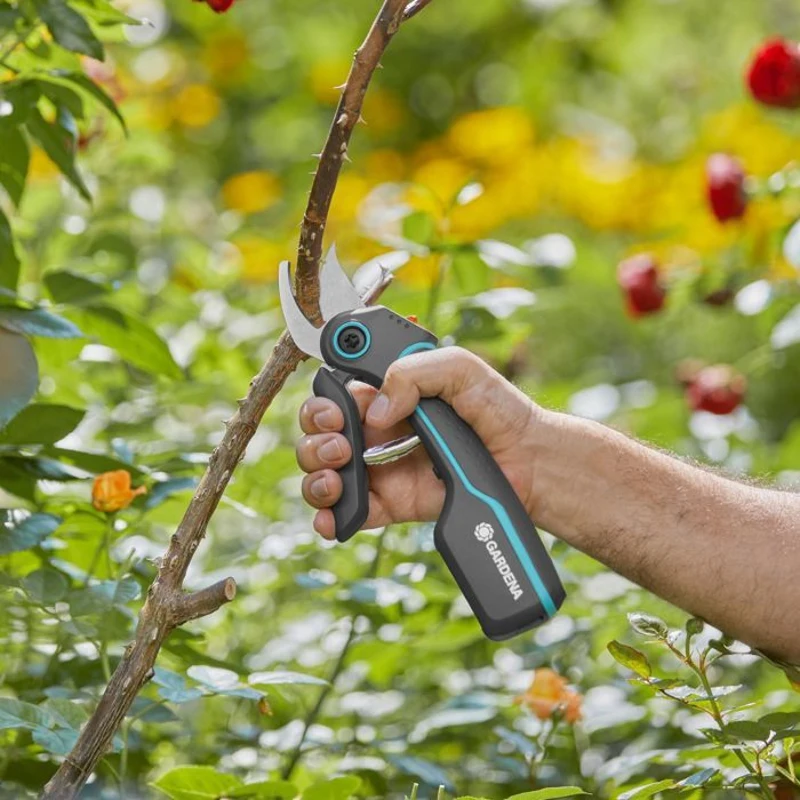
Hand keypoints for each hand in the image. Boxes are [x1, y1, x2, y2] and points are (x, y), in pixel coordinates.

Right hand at [296, 347, 544, 538]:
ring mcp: (384, 470)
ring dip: (317, 474)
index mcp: (390, 396)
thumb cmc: (499, 409)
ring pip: (327, 474)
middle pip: (322, 435)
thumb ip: (412, 373)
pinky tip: (334, 514)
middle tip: (342, 442)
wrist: (528, 460)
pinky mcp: (395, 504)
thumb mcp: (458, 369)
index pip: (338, 395)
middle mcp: (380, 432)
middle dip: (316, 438)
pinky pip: (352, 513)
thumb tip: (375, 411)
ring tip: (340, 473)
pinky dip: (333, 517)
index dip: (325, 401)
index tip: (335, 408)